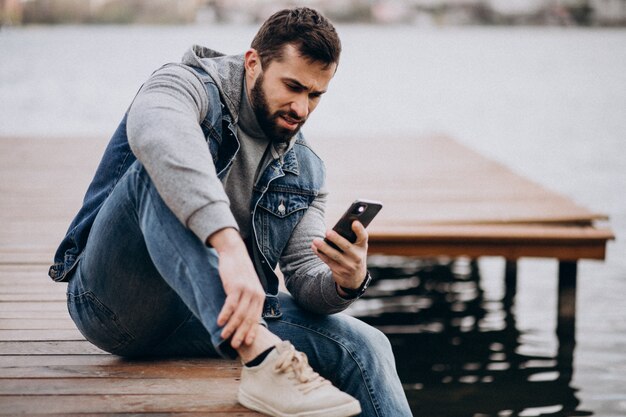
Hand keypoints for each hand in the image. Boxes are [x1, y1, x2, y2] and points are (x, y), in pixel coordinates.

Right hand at [208, 228, 264, 349]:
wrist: (234, 252)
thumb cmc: (238, 271)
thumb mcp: (247, 286)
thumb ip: (247, 300)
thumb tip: (241, 317)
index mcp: (260, 296)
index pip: (256, 318)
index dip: (251, 331)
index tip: (247, 343)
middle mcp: (256, 294)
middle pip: (249, 319)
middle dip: (241, 334)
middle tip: (234, 345)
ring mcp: (247, 290)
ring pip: (240, 314)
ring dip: (231, 327)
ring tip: (224, 336)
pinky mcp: (236, 286)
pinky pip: (231, 304)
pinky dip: (225, 315)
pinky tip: (219, 322)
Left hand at [311, 221, 368, 291]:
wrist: (355, 278)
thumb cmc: (354, 256)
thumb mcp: (358, 248)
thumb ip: (352, 238)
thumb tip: (335, 228)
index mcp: (362, 247)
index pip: (363, 237)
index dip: (359, 229)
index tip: (354, 222)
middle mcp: (357, 256)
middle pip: (346, 246)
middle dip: (336, 239)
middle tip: (327, 232)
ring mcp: (348, 265)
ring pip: (334, 255)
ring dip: (324, 247)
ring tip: (315, 240)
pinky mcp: (339, 271)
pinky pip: (328, 261)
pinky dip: (320, 253)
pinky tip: (314, 247)